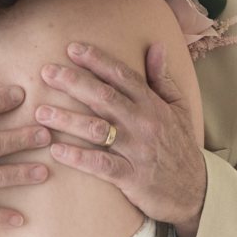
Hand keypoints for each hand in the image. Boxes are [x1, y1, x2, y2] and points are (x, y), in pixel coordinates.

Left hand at [38, 42, 206, 236]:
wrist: (196, 191)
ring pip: (99, 130)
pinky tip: (56, 151)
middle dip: (74, 83)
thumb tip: (155, 46)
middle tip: (46, 72)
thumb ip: (162, 78)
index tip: (72, 49)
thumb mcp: (179, 109)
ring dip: (68, 120)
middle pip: (105, 97)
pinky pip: (102, 166)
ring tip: (40, 112)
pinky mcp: (132, 177)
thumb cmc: (180, 146)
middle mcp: (144, 124)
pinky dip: (79, 158)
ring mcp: (138, 151)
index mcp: (153, 105)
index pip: (123, 76)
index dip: (97, 61)